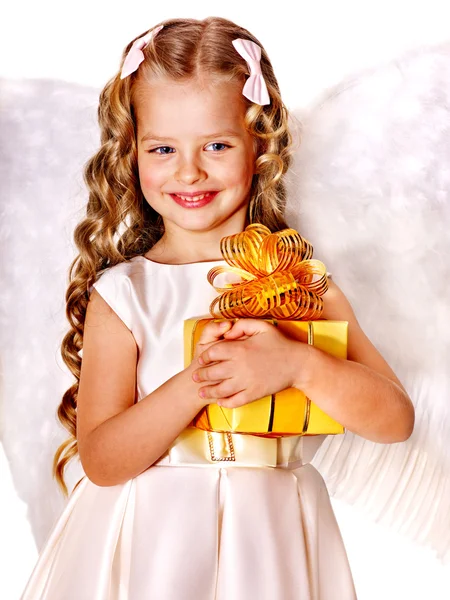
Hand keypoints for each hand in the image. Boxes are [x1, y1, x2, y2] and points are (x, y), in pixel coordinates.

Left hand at [191, 319, 310, 407]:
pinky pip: (235, 401)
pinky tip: (220, 401)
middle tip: (196, 376)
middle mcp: (240, 366)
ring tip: (201, 392)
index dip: (205, 356)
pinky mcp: (254, 394)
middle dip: (202, 375)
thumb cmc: (280, 344)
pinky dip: (225, 402)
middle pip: (213, 372)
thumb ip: (242, 325)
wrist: (297, 364)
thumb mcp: (261, 326)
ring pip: (220, 389)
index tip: (202, 359)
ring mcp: (246, 382)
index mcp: (240, 349)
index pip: (213, 352)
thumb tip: (227, 331)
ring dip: (208, 391)